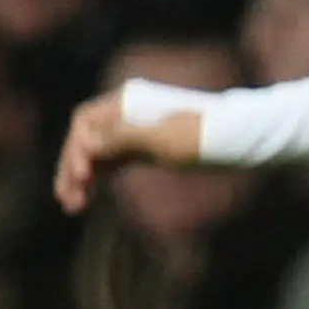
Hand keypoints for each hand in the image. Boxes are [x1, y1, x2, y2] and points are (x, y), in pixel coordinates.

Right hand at [55, 86, 204, 213]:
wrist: (242, 140)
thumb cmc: (206, 136)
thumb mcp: (165, 139)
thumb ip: (125, 138)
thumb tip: (86, 144)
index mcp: (129, 101)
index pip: (86, 121)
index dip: (76, 147)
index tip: (82, 174)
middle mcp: (127, 113)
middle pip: (86, 139)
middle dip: (73, 168)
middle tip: (67, 200)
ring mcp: (136, 131)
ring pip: (97, 154)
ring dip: (82, 178)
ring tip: (73, 207)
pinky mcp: (146, 149)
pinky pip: (113, 163)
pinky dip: (100, 179)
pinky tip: (88, 199)